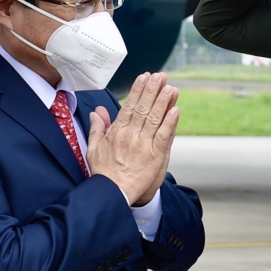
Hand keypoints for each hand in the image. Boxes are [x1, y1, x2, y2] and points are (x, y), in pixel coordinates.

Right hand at [86, 73, 178, 205]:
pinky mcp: (155, 156)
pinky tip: (175, 109)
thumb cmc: (104, 173)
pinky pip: (164, 135)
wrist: (112, 193)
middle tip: (160, 76)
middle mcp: (131, 135)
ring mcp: (143, 145)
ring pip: (155, 118)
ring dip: (163, 101)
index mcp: (117, 132)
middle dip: (152, 90)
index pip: (129, 106)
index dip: (138, 90)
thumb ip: (97, 128)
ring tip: (170, 87)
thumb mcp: (94, 148)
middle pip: (144, 108)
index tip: (144, 77)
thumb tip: (97, 112)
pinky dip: (170, 122)